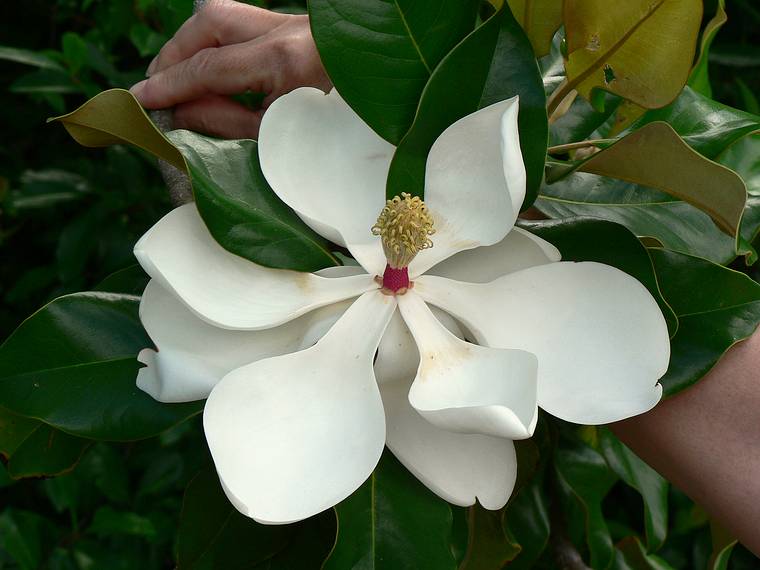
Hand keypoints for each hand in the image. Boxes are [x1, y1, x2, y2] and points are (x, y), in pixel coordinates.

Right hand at [129, 0, 330, 138]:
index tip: (138, 99)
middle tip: (158, 87)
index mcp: (285, 60)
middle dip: (176, 52)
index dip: (168, 84)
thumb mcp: (280, 140)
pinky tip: (216, 75)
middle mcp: (289, 30)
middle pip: (212, 21)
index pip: (208, 66)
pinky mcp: (303, 31)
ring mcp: (297, 25)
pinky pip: (248, 27)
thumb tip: (179, 113)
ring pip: (227, 15)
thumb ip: (226, 123)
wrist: (396, 114)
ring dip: (196, 44)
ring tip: (181, 81)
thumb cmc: (340, 136)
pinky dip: (223, 47)